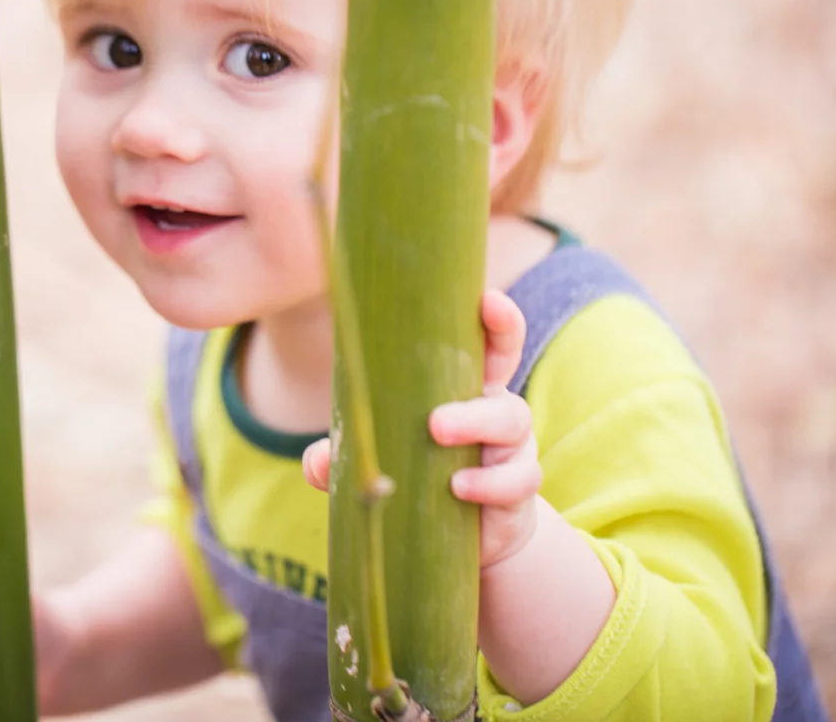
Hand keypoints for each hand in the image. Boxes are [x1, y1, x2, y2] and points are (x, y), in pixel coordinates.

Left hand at [301, 289, 540, 568]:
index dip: (498, 321)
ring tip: (440, 445)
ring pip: (513, 426)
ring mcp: (512, 451)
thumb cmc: (419, 477)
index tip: (489, 301)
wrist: (467, 534)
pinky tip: (458, 489)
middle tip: (435, 420)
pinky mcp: (517, 490)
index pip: (492, 346)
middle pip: (506, 388)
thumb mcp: (379, 461)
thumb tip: (317, 461)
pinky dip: (489, 484)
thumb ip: (345, 458)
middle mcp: (496, 413)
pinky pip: (517, 481)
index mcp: (465, 389)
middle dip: (481, 393)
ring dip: (477, 431)